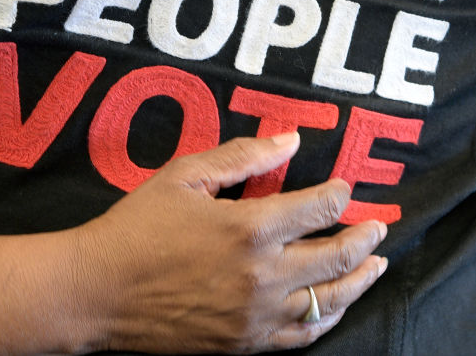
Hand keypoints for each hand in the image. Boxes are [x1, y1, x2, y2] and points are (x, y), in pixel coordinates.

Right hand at [70, 133, 388, 353]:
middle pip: (337, 256)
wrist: (96, 292)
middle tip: (378, 226)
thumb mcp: (185, 175)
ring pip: (330, 301)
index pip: (321, 208)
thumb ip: (244, 155)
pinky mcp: (244, 343)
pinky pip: (301, 337)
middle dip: (366, 238)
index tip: (344, 186)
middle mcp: (263, 275)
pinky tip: (336, 307)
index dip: (341, 193)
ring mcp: (256, 315)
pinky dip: (327, 320)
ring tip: (376, 265)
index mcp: (250, 227)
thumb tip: (291, 140)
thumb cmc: (136, 228)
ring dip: (360, 280)